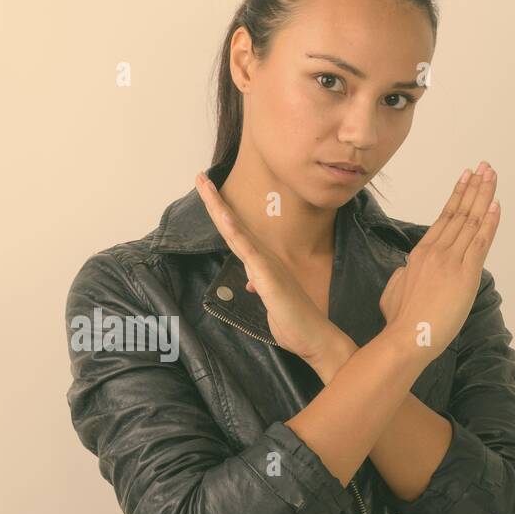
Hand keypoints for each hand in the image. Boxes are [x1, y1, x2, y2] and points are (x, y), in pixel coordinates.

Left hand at [195, 172, 346, 377]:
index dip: (221, 213)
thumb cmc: (294, 321)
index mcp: (260, 263)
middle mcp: (262, 257)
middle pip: (232, 224)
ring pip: (235, 230)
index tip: (208, 193)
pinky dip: (233, 230)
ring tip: (204, 185)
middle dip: (215, 200)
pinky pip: (246, 249)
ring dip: (218, 207)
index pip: (235, 234)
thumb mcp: (270, 302)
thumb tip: (252, 282)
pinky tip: (222, 215)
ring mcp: (264, 263)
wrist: (314, 336)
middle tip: (199, 177)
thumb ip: (261, 288)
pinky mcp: (267, 274)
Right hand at [379, 161, 500, 364]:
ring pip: (471, 221)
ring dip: (483, 196)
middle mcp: (436, 251)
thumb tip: (405, 272)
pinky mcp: (466, 274)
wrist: (407, 337)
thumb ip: (401, 276)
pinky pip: (481, 242)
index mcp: (419, 254)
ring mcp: (451, 261)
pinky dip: (489, 222)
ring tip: (492, 177)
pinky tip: (496, 205)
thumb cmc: (399, 321)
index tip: (466, 179)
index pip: (443, 219)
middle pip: (459, 213)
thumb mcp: (393, 291)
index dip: (457, 197)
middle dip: (474, 188)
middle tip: (484, 168)